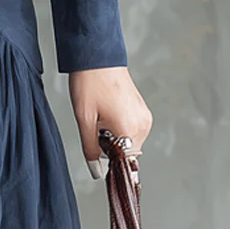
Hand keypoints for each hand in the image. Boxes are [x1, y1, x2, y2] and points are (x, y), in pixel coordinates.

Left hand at [68, 66, 152, 180]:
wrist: (97, 57)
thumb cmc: (90, 83)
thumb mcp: (84, 119)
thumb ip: (91, 148)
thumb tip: (96, 171)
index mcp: (130, 129)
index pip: (126, 164)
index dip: (110, 162)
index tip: (98, 154)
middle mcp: (143, 125)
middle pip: (127, 152)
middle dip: (110, 147)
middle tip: (95, 126)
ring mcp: (145, 117)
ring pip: (129, 141)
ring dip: (114, 137)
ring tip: (100, 115)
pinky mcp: (143, 110)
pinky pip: (132, 129)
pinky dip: (119, 127)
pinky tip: (107, 111)